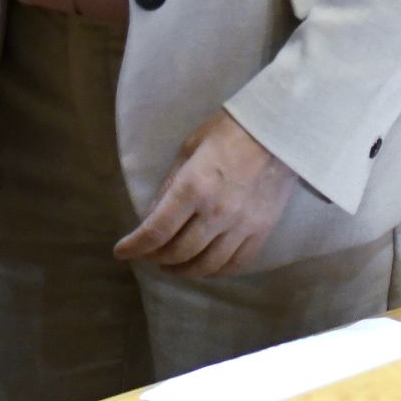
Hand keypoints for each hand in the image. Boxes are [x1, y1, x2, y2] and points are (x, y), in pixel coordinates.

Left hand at [113, 112, 296, 278]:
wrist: (279, 129)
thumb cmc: (229, 130)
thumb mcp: (189, 149)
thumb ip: (169, 186)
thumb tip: (151, 218)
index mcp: (193, 187)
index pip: (156, 230)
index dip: (134, 246)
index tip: (121, 251)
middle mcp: (216, 212)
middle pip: (178, 252)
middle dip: (156, 258)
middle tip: (148, 255)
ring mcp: (241, 225)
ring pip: (206, 265)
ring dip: (183, 270)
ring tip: (172, 265)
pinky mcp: (261, 231)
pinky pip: (235, 263)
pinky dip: (215, 271)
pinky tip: (204, 267)